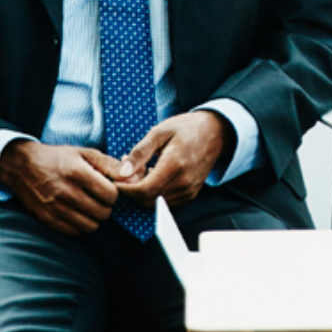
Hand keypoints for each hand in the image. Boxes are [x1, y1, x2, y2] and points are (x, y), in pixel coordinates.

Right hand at [0, 141, 125, 234]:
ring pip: (91, 225)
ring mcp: (56, 208)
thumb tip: (132, 177)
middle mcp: (66, 192)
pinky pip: (75, 232)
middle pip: (103, 213)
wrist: (22, 166)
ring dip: (94, 217)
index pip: (111, 195)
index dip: (113, 192)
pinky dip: (80, 224)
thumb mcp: (84, 153)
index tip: (107, 188)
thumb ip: (110, 165)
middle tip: (98, 198)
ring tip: (88, 205)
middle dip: (105, 206)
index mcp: (77, 172)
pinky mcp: (48, 219)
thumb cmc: (57, 158)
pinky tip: (76, 212)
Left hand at [116, 111, 230, 206]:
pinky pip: (167, 201)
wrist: (215, 132)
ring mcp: (189, 190)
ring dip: (143, 192)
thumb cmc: (186, 128)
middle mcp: (184, 182)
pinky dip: (155, 193)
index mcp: (175, 165)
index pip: (145, 190)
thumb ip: (140, 153)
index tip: (117, 180)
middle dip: (133, 190)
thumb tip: (123, 172)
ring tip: (141, 172)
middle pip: (148, 200)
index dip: (126, 189)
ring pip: (156, 203)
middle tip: (128, 173)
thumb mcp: (159, 132)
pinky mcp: (191, 193)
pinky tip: (153, 176)